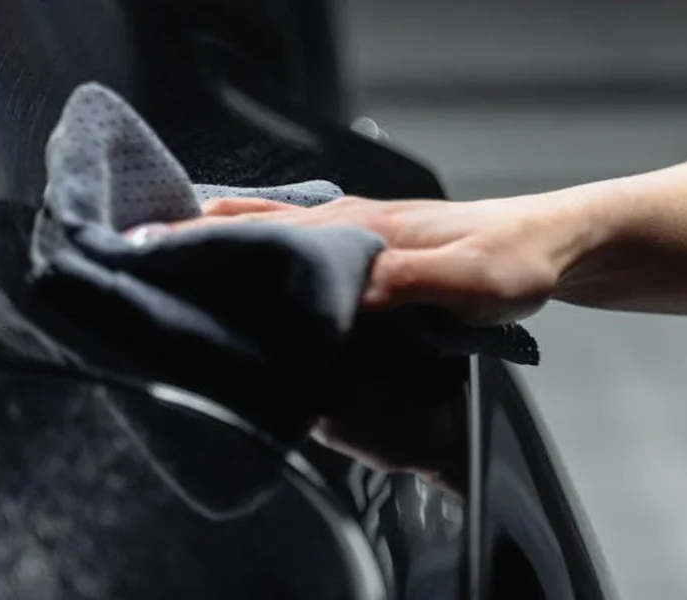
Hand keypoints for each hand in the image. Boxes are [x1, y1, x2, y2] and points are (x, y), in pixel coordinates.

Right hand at [170, 194, 595, 324]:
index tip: (144, 256)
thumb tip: (335, 295)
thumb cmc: (516, 261)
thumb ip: (406, 285)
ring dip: (219, 240)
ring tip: (164, 263)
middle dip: (192, 239)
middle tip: (132, 261)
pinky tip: (244, 271)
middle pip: (253, 224)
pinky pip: (297, 245)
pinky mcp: (371, 251)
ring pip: (270, 229)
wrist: (555, 243)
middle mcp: (349, 224)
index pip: (264, 231)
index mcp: (360, 229)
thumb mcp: (470, 281)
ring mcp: (358, 234)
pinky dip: (257, 247)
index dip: (203, 243)